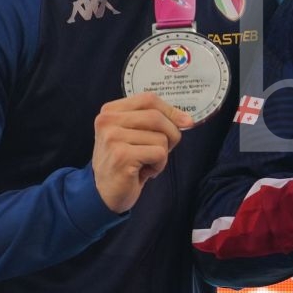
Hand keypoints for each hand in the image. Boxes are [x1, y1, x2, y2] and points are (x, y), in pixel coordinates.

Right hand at [93, 94, 191, 213]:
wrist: (105, 193)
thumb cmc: (126, 162)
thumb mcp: (137, 135)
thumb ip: (156, 122)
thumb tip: (186, 120)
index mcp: (110, 111)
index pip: (148, 99)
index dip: (171, 110)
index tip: (186, 122)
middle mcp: (107, 121)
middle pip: (156, 117)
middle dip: (171, 135)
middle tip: (163, 151)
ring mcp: (112, 137)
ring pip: (160, 137)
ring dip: (162, 155)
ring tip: (146, 163)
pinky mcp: (121, 155)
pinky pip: (159, 153)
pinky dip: (159, 165)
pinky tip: (144, 171)